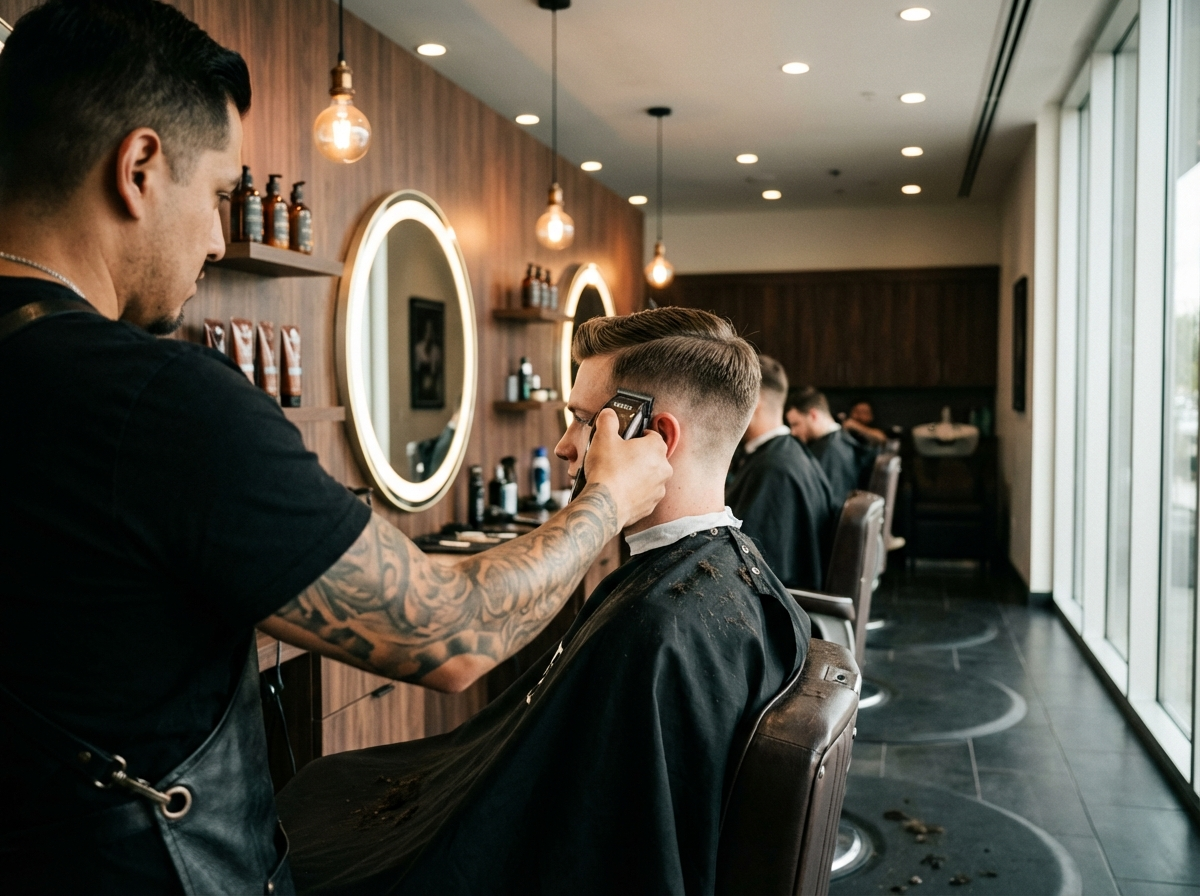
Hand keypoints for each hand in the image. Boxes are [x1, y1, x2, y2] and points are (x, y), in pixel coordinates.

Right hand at [583, 408, 670, 528]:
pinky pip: (644, 495)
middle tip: (620, 458)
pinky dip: (635, 492)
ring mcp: (659, 489)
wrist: (604, 505)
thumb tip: (609, 414)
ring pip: (650, 477)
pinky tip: (619, 491)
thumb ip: (608, 420)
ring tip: (618, 476)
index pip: (653, 435)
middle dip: (639, 456)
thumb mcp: (602, 437)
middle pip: (653, 457)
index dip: (639, 435)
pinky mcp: (650, 506)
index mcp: (656, 449)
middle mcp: (664, 469)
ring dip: (638, 475)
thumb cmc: (606, 470)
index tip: (627, 438)